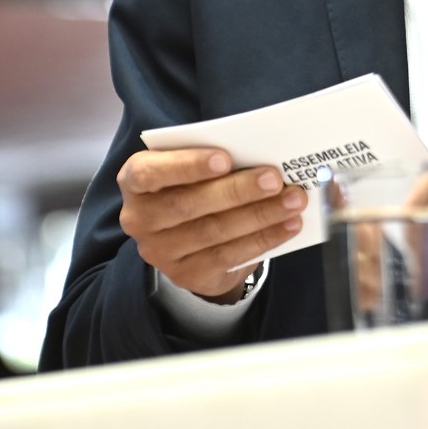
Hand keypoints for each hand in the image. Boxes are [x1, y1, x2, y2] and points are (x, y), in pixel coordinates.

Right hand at [116, 148, 305, 301]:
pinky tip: (289, 225)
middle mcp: (140, 219)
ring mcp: (161, 252)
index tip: (225, 158)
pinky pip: (229, 256)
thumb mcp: (190, 167)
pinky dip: (264, 239)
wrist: (185, 236)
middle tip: (275, 179)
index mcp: (135, 180)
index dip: (187, 166)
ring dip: (259, 215)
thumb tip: (260, 153)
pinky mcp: (187, 275)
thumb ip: (212, 158)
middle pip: (188, 204)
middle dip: (237, 190)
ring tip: (293, 200)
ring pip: (213, 232)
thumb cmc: (192, 184)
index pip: (149, 173)